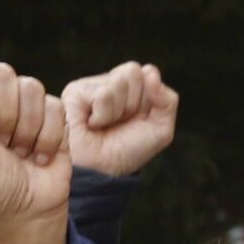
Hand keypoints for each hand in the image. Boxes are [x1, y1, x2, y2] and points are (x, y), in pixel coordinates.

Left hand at [0, 60, 70, 243]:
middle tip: (1, 144)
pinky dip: (47, 138)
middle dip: (5, 115)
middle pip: (1, 73)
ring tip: (19, 153)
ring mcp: (21, 106)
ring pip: (31, 87)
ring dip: (26, 130)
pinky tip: (38, 156)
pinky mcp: (51, 115)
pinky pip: (54, 106)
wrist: (26, 214)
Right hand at [62, 62, 178, 177]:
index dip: (148, 98)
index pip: (147, 72)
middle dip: (132, 102)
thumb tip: (150, 71)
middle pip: (132, 71)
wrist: (101, 172)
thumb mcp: (160, 130)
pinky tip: (91, 125)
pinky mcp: (75, 93)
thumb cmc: (125, 153)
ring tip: (102, 126)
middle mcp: (109, 83)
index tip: (137, 119)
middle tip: (119, 122)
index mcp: (129, 89)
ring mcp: (91, 86)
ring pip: (118, 81)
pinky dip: (102, 115)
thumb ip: (168, 100)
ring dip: (116, 112)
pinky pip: (102, 94)